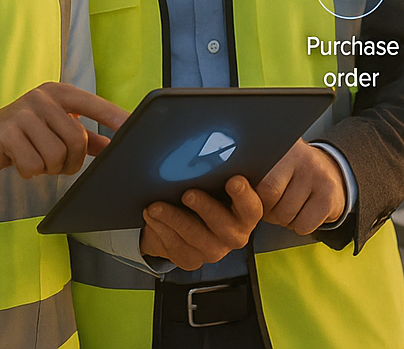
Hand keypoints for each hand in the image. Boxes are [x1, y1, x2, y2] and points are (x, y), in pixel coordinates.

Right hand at [0, 82, 128, 179]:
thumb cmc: (18, 139)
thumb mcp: (52, 132)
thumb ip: (83, 138)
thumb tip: (112, 145)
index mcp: (57, 93)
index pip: (94, 104)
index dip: (115, 117)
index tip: (134, 128)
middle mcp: (42, 97)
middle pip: (78, 139)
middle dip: (71, 162)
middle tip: (57, 165)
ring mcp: (24, 112)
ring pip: (57, 154)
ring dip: (49, 168)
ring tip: (35, 160)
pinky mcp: (7, 132)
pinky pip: (34, 164)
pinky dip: (30, 172)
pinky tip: (18, 162)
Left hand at [140, 175, 263, 270]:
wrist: (186, 218)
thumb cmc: (207, 192)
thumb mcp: (217, 180)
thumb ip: (221, 169)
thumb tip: (217, 144)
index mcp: (247, 213)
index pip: (252, 206)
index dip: (244, 195)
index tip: (233, 180)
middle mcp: (235, 234)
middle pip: (223, 225)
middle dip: (204, 208)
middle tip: (188, 194)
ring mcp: (214, 250)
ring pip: (195, 238)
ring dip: (174, 220)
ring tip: (157, 206)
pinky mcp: (192, 259)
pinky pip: (177, 248)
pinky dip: (162, 231)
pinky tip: (152, 217)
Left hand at [255, 140, 346, 234]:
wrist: (333, 172)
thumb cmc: (293, 172)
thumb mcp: (275, 163)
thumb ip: (254, 170)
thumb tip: (232, 185)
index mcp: (282, 148)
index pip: (261, 183)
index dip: (255, 197)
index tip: (258, 196)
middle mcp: (303, 158)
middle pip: (272, 200)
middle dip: (268, 210)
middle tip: (274, 204)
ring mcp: (319, 176)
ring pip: (286, 216)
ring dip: (283, 219)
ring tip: (290, 205)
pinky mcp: (330, 196)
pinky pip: (304, 226)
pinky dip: (300, 226)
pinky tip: (304, 211)